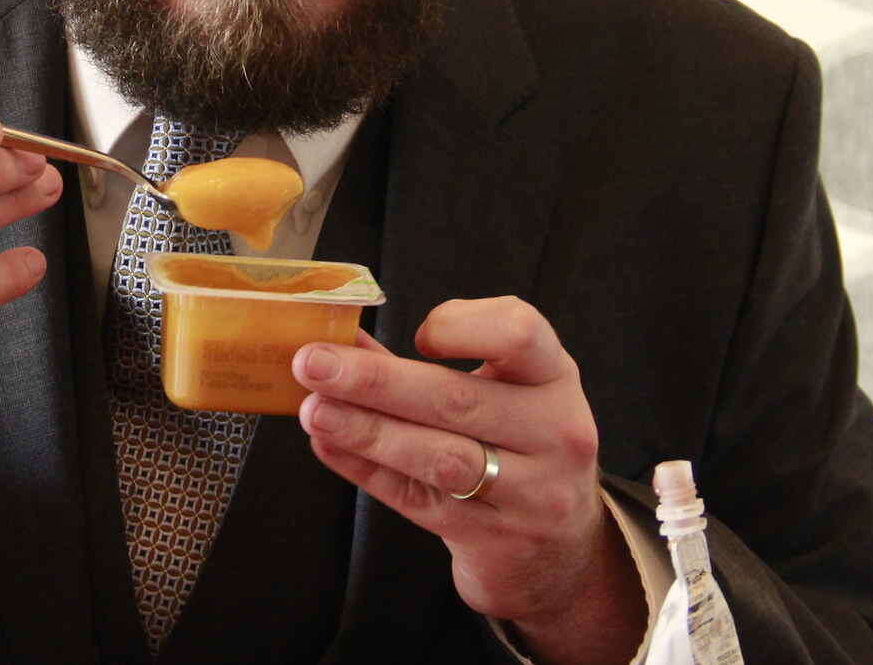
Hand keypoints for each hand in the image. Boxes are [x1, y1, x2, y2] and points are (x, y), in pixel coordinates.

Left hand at [292, 298, 643, 663]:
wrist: (560, 545)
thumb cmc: (518, 443)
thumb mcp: (502, 391)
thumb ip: (427, 362)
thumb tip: (340, 335)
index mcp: (553, 377)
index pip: (520, 334)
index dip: (465, 326)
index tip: (419, 333)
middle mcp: (553, 433)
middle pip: (459, 399)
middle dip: (376, 380)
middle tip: (313, 363)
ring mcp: (529, 494)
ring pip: (438, 457)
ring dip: (367, 430)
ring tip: (315, 410)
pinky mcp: (493, 539)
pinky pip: (418, 500)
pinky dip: (368, 470)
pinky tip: (330, 446)